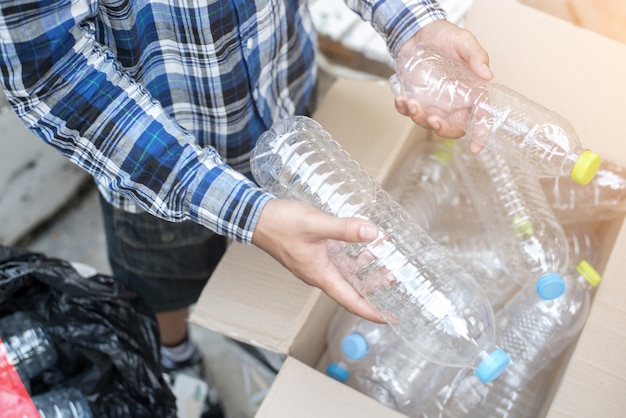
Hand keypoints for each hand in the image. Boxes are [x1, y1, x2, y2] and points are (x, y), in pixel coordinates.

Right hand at [252, 199, 385, 322]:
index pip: (350, 300)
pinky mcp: (311, 252)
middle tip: (396, 284)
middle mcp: (317, 273)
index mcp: (320, 275)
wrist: (253, 217)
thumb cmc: (279, 224)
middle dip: (374, 289)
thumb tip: (373, 233)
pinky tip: (363, 243)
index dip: (371, 311)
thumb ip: (345, 229)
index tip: (389, 319)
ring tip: (387, 263)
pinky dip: (353, 256)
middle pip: (351, 288)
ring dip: (365, 271)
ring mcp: (313, 263)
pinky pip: (337, 260)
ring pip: (345, 273)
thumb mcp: (316, 224)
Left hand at [394, 20, 492, 151]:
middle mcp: (454, 102)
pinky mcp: (417, 99)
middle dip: (443, 130)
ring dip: (419, 118)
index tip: (475, 148)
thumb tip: (488, 75)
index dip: (481, 134)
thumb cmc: (445, 36)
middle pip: (453, 128)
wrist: (418, 32)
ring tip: (411, 102)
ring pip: (428, 123)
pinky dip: (404, 109)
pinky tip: (400, 99)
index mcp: (471, 92)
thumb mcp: (463, 41)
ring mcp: (434, 103)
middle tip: (434, 120)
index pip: (481, 117)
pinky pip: (409, 112)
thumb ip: (476, 56)